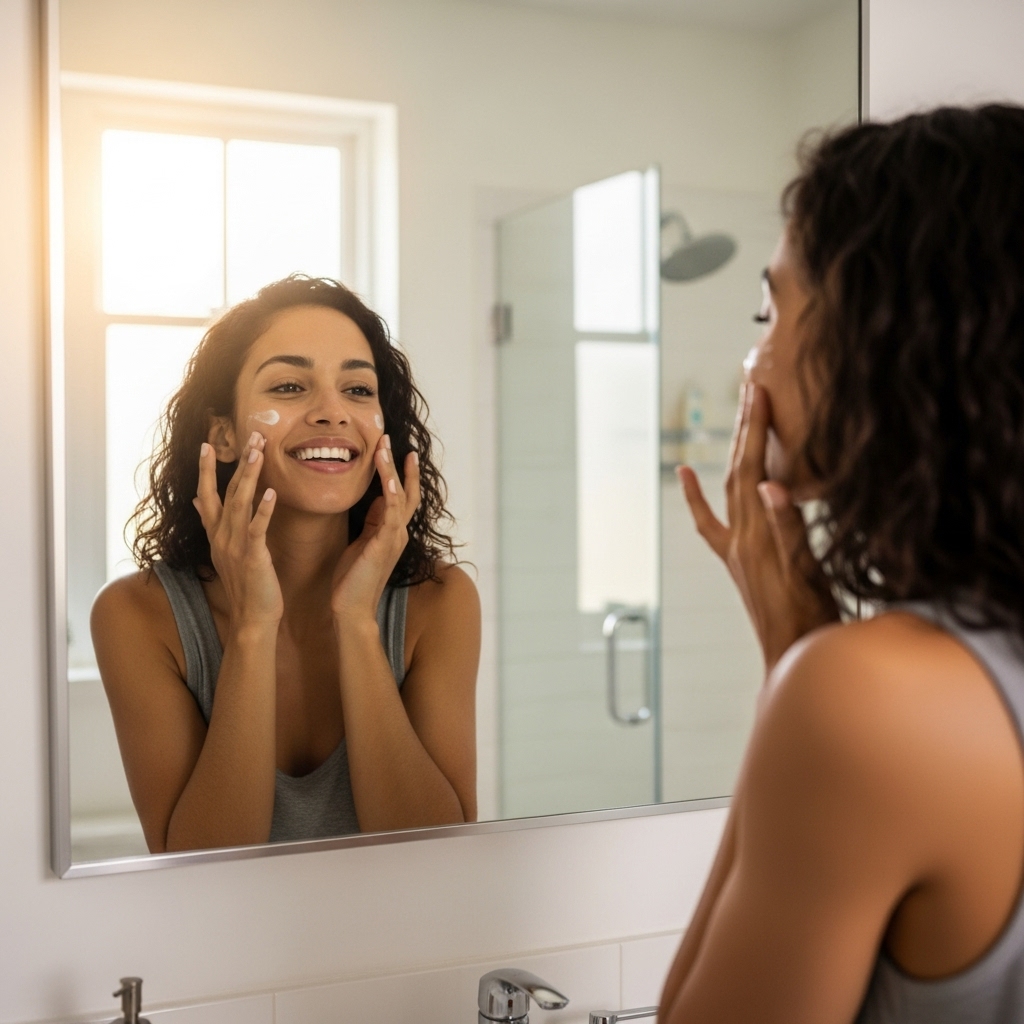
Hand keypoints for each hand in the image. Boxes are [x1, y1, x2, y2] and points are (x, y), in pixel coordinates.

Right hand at [193, 431, 281, 627]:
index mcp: (216, 534)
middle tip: (251, 435)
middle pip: (226, 492)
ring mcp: (235, 546)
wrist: (251, 618)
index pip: (207, 495)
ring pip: (240, 504)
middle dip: (237, 463)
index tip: (206, 444)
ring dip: (248, 476)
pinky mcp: (252, 557)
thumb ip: (212, 524)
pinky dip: (263, 510)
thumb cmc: (245, 584)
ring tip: (258, 452)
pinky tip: (271, 493)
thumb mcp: (224, 551)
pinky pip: (257, 529)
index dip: (207, 470)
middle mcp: (221, 537)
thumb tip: (197, 501)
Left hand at [330, 434, 420, 624]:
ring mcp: (393, 539)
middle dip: (399, 465)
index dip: (400, 473)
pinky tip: (388, 479)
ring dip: (392, 471)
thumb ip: (370, 524)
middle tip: (388, 439)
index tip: (396, 451)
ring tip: (384, 448)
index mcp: (391, 532)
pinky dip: (391, 495)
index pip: (400, 496)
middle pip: (406, 491)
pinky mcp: (384, 546)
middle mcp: (397, 533)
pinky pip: (391, 515)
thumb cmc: (352, 580)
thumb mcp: (361, 544)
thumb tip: (373, 503)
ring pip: (399, 497)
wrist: (351, 610)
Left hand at [679, 383, 838, 673]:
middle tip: (750, 387)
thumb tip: (771, 486)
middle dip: (744, 428)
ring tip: (739, 415)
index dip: (756, 430)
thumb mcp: (809, 575)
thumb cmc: (809, 624)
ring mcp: (736, 550)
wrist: (792, 661)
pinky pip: (710, 522)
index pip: (754, 470)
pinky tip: (685, 475)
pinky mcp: (737, 562)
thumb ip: (789, 530)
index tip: (760, 392)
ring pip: (729, 488)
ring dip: (733, 450)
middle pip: (737, 471)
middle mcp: (740, 539)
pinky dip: (696, 497)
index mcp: (757, 537)